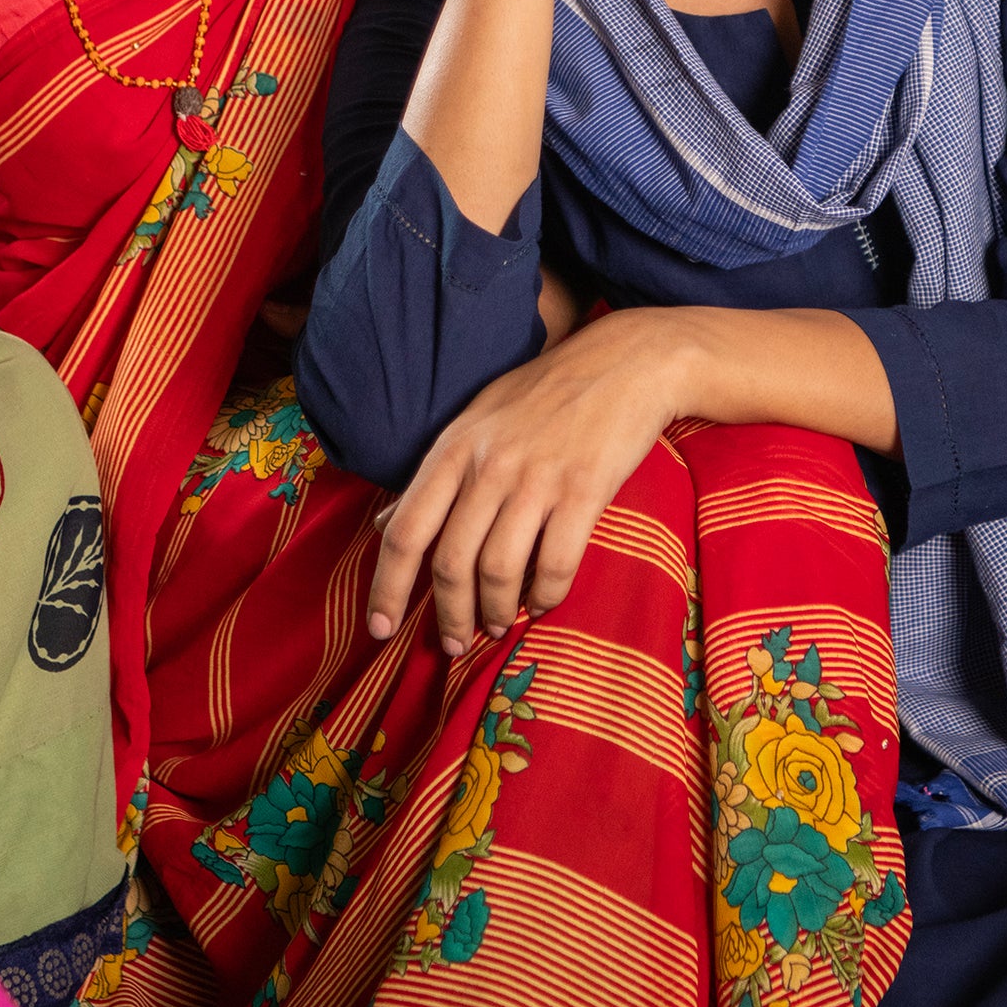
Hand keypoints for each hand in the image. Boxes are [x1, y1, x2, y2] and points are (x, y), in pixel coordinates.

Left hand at [368, 308, 709, 653]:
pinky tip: (543, 602)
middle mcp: (488, 464)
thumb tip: (383, 522)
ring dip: (494, 611)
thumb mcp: (477, 421)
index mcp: (454, 447)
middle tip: (453, 644)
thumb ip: (435, 475)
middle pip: (449, 562)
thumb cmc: (547, 392)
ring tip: (496, 625)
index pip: (405, 529)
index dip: (387, 588)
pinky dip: (545, 596)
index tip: (380, 630)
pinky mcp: (584, 490)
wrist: (626, 361)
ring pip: (498, 570)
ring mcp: (536, 478)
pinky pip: (555, 564)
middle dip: (447, 616)